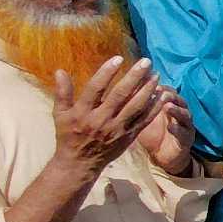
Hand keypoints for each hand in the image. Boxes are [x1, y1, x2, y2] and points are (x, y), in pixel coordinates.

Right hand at [51, 56, 163, 175]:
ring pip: (135, 107)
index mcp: (83, 112)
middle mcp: (101, 120)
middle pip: (120, 95)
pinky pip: (144, 120)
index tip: (118, 58)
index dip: (107, 72)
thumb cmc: (68, 136)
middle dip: (135, 77)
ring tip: (156, 75)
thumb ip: (62, 92)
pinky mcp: (128, 137)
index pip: (96, 88)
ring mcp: (116, 129)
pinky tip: (162, 96)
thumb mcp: (60, 114)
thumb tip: (59, 71)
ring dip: (148, 90)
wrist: (79, 164)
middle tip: (146, 62)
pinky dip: (154, 108)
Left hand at [136, 88, 195, 175]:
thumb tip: (122, 91)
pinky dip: (177, 129)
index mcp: (169, 105)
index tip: (147, 82)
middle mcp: (180, 112)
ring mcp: (185, 125)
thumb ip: (138, 107)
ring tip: (167, 106)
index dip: (160, 86)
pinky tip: (170, 127)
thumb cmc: (152, 134)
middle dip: (169, 94)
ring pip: (184, 114)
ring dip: (176, 110)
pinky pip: (184, 132)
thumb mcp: (142, 119)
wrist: (162, 156)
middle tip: (159, 90)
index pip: (168, 91)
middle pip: (178, 99)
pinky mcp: (187, 139)